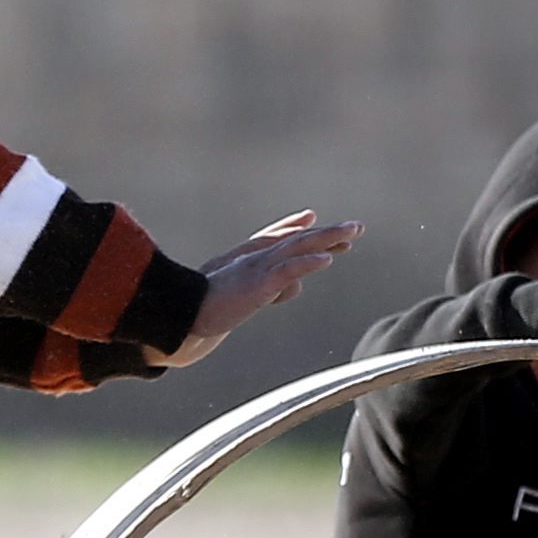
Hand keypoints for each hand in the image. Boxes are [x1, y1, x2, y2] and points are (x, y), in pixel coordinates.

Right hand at [165, 212, 361, 368]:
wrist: (181, 317)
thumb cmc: (206, 308)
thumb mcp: (243, 296)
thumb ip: (270, 288)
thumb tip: (296, 287)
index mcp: (247, 258)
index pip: (278, 238)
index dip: (298, 227)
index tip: (317, 220)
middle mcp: (254, 258)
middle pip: (297, 240)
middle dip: (327, 233)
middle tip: (356, 228)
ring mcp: (256, 269)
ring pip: (297, 249)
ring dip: (327, 240)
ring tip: (352, 234)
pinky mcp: (257, 286)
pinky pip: (286, 271)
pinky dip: (307, 263)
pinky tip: (327, 259)